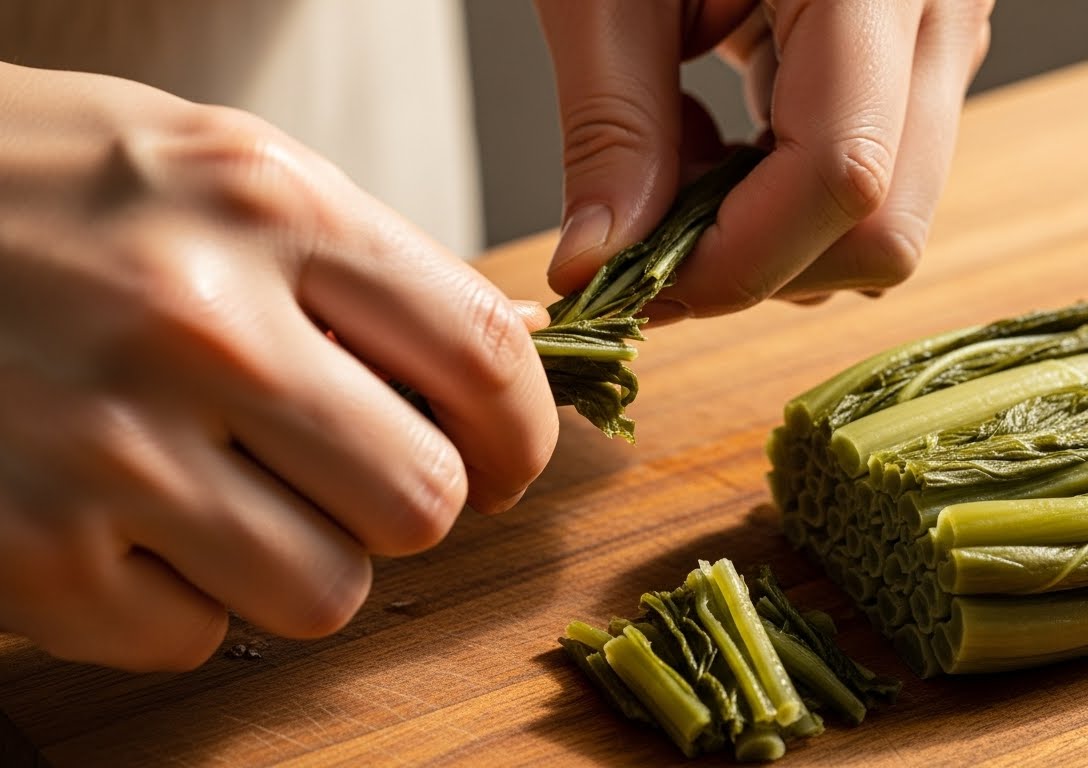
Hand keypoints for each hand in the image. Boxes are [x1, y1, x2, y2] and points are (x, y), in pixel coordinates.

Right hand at [0, 63, 558, 670]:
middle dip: (406, 503)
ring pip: (326, 592)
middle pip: (422, 501)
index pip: (482, 357)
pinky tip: (124, 520)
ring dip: (300, 558)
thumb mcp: (212, 169)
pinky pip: (194, 637)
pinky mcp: (31, 556)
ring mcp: (108, 450)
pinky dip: (177, 598)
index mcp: (267, 208)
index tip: (504, 460)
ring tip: (227, 491)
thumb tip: (506, 347)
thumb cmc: (37, 189)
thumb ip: (365, 262)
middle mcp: (199, 326)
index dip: (522, 434)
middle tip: (351, 474)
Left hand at [536, 0, 991, 318]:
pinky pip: (873, 180)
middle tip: (646, 228)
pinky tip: (713, 137)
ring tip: (677, 157)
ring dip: (767, 236)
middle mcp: (939, 9)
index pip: (844, 177)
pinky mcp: (922, 56)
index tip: (633, 286)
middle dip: (757, 263)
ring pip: (887, 223)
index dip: (735, 261)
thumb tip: (596, 266)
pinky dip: (781, 198)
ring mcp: (946, 36)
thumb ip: (609, 125)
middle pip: (887, 231)